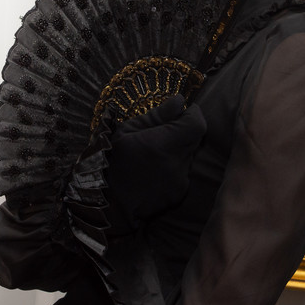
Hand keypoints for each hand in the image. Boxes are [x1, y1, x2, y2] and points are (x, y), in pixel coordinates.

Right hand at [105, 94, 206, 233]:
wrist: (108, 203)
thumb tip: (178, 101)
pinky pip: (183, 172)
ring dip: (178, 149)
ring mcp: (179, 181)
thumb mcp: (128, 131)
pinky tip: (154, 169)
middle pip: (196, 139)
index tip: (184, 109)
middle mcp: (176, 164)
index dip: (193, 114)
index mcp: (163, 145)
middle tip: (164, 128)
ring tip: (154, 152)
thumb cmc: (111, 162)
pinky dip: (174, 166)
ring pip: (189, 155)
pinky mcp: (178, 194)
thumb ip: (157, 116)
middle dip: (185, 130)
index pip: (196, 124)